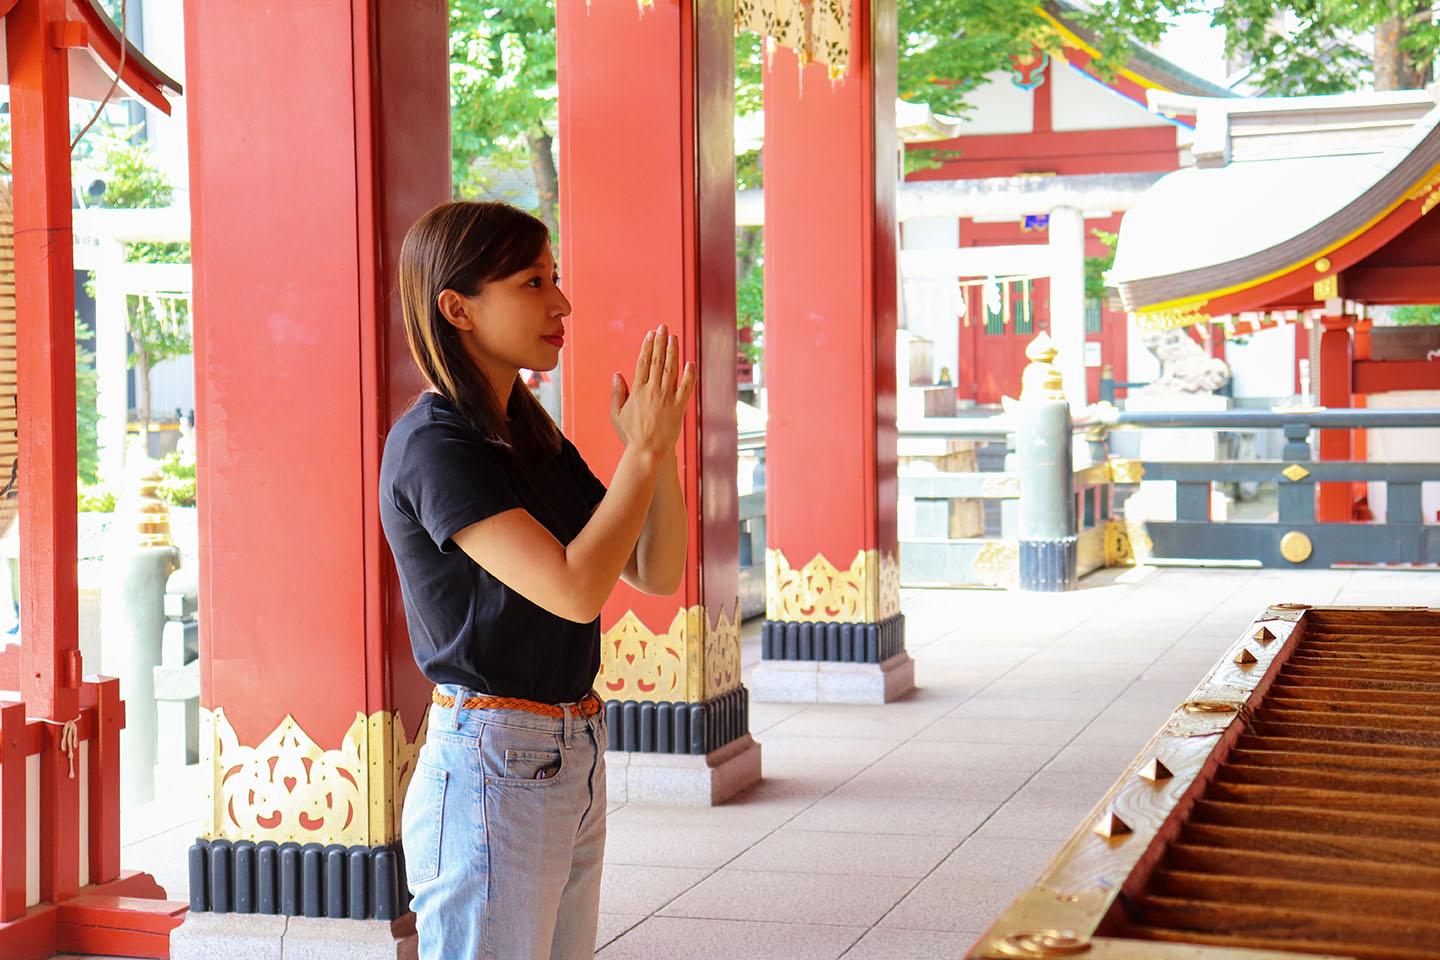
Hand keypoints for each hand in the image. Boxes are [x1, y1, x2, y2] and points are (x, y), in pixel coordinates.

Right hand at [610, 323, 695, 458]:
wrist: (647, 451)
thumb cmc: (630, 435)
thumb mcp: (617, 414)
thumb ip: (617, 393)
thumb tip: (617, 374)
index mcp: (637, 390)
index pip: (643, 362)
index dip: (648, 346)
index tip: (650, 334)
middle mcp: (653, 391)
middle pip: (658, 361)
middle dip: (661, 342)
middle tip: (663, 327)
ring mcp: (667, 398)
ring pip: (671, 369)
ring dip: (673, 351)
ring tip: (674, 337)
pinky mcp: (679, 407)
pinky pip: (686, 387)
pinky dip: (689, 374)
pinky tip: (690, 362)